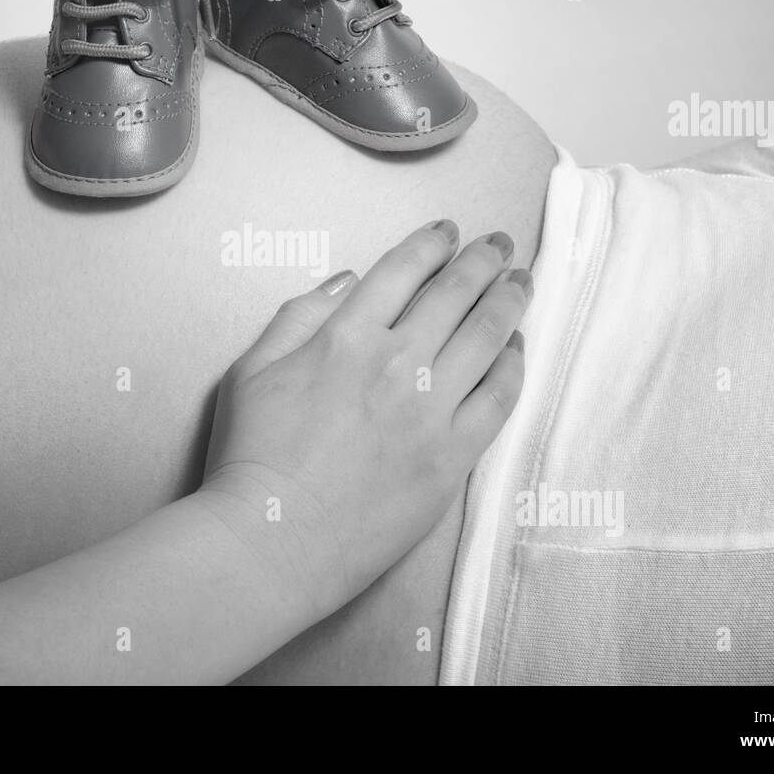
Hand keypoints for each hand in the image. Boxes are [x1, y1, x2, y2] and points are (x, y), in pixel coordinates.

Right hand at [198, 219, 530, 621]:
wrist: (271, 540)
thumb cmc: (250, 458)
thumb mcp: (250, 370)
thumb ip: (298, 316)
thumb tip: (346, 280)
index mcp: (344, 336)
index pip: (401, 271)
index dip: (431, 244)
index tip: (450, 232)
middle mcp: (395, 362)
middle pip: (455, 295)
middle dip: (483, 262)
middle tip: (501, 245)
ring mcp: (429, 410)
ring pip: (487, 337)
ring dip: (509, 302)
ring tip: (522, 284)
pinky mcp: (451, 458)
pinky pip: (499, 399)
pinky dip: (513, 366)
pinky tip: (516, 350)